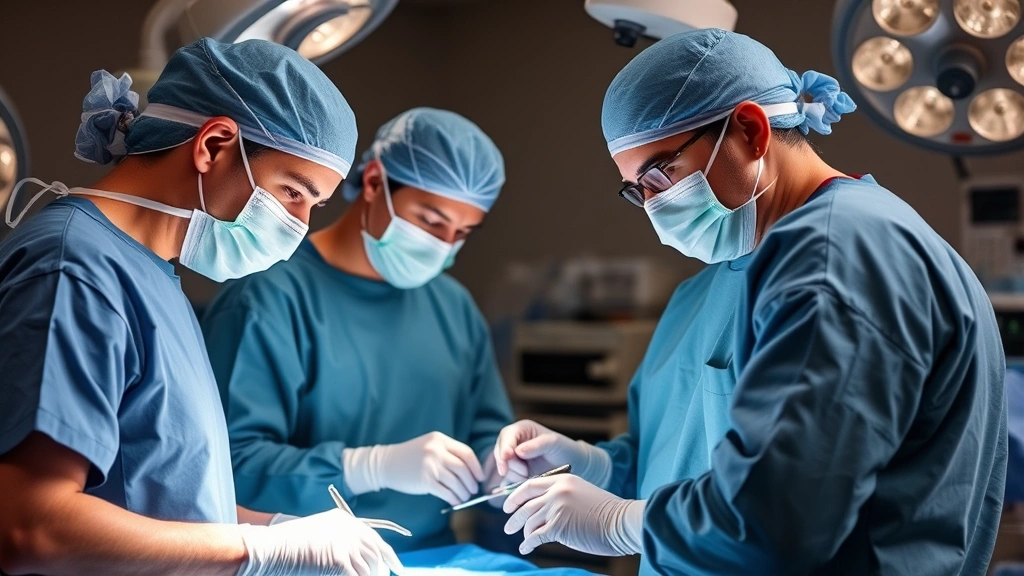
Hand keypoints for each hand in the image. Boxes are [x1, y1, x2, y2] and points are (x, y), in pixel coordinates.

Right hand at [237, 508, 403, 575]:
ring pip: (369, 569)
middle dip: (383, 570)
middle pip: (377, 555)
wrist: (271, 547)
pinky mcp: (340, 561)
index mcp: (345, 520)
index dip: (389, 557)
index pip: (376, 540)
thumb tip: (358, 558)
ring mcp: (346, 545)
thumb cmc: (288, 545)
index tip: (397, 568)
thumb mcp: (318, 534)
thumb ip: (338, 540)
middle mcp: (350, 529)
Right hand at [346, 432, 484, 505]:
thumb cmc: (410, 456)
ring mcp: (431, 466)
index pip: (466, 453)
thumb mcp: (429, 446)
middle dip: (471, 482)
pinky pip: (446, 492)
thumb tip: (469, 471)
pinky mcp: (425, 481)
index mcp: (440, 440)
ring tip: (465, 497)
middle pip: (463, 469)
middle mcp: (437, 451)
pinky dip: (454, 498)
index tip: (480, 477)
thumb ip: (447, 453)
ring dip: (464, 492)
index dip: (476, 467)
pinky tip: (455, 501)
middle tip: (473, 489)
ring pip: (456, 482)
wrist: (386, 464)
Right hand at [493, 420, 609, 484]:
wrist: (571, 464)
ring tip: (530, 475)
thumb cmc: (564, 448)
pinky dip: (515, 482)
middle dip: (511, 465)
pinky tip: (525, 481)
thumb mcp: (553, 443)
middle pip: (501, 453)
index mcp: (521, 429)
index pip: (506, 437)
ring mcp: (513, 458)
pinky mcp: (515, 471)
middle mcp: (513, 442)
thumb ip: (537, 445)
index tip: (507, 458)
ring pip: (504, 468)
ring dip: (514, 475)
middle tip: (525, 472)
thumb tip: (518, 451)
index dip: (505, 448)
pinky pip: (507, 478)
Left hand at [503, 475, 644, 556]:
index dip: (515, 496)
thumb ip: (560, 497)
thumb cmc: (605, 512)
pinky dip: (528, 543)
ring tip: (522, 539)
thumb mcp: (581, 493)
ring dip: (523, 532)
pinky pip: (535, 536)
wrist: (621, 522)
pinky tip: (526, 548)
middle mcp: (557, 491)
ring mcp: (556, 508)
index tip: (508, 505)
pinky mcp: (558, 526)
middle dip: (514, 516)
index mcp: (563, 480)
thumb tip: (539, 510)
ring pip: (529, 520)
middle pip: (525, 503)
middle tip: (508, 525)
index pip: (530, 485)